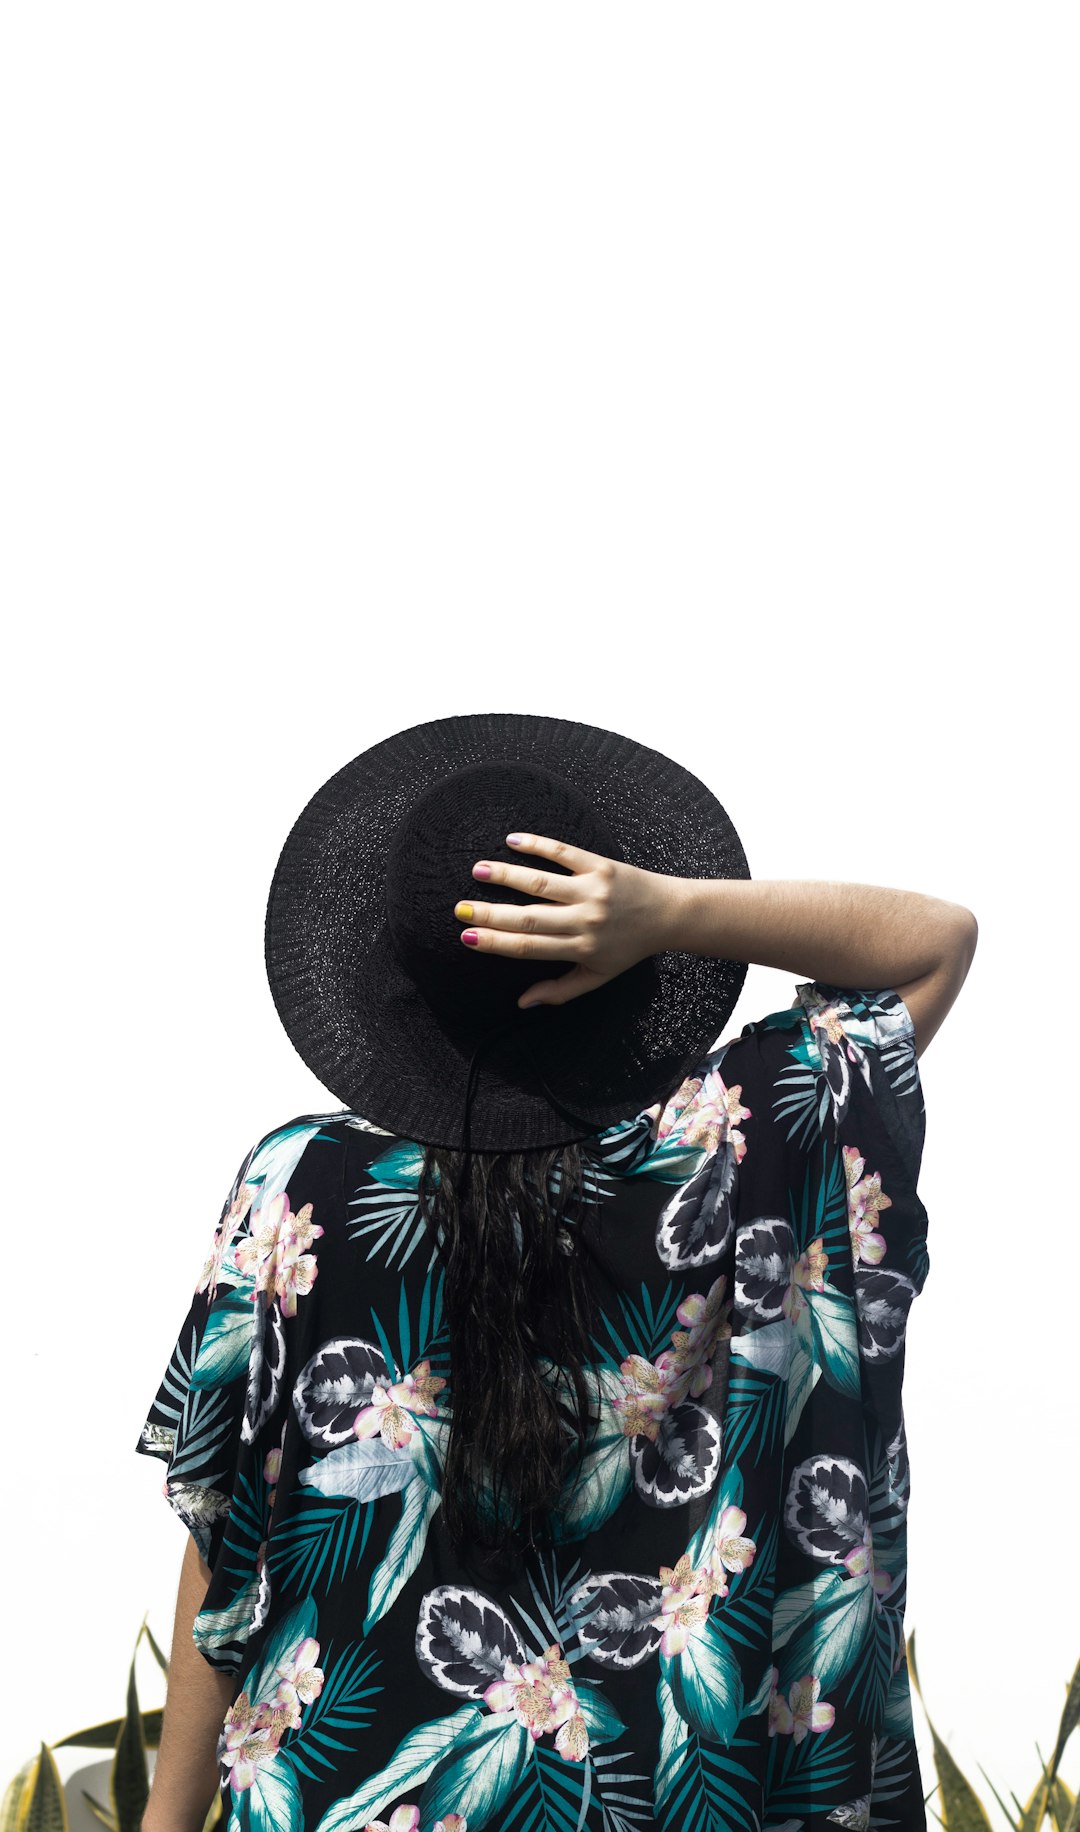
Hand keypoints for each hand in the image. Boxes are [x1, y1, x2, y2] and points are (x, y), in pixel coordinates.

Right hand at [453, 831, 681, 1008]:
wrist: (670, 915)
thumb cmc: (629, 948)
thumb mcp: (599, 977)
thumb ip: (560, 991)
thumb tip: (522, 1003)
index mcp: (581, 949)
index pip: (529, 947)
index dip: (496, 942)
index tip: (467, 937)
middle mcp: (585, 920)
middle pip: (529, 917)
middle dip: (490, 913)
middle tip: (459, 907)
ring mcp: (592, 890)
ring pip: (541, 882)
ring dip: (506, 874)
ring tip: (477, 870)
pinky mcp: (601, 865)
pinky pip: (564, 853)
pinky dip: (538, 845)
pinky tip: (512, 840)